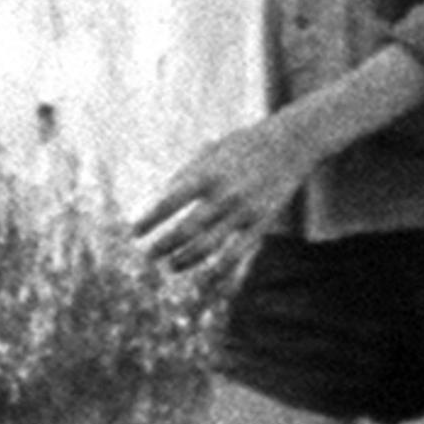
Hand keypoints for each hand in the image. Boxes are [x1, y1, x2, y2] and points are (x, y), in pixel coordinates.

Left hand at [133, 117, 316, 288]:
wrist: (289, 143)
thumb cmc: (243, 145)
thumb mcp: (210, 152)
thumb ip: (185, 175)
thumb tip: (159, 201)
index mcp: (207, 174)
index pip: (169, 202)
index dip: (149, 220)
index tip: (134, 233)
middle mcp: (223, 195)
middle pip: (185, 230)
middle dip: (163, 246)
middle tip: (149, 255)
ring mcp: (243, 211)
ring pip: (208, 247)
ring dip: (185, 260)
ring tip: (171, 266)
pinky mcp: (261, 224)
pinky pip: (237, 255)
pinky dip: (219, 271)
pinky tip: (205, 280)